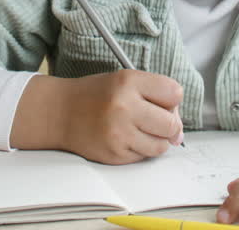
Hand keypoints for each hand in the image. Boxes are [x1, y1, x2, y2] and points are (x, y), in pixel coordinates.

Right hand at [11, 70, 184, 163]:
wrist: (60, 113)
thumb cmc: (96, 95)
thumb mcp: (124, 81)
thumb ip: (155, 96)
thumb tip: (179, 131)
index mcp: (128, 81)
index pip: (174, 93)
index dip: (172, 100)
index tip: (163, 102)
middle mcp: (124, 106)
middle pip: (172, 124)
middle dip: (168, 124)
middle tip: (154, 120)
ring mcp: (118, 133)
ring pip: (161, 146)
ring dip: (155, 140)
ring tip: (139, 129)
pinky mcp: (114, 154)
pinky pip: (143, 157)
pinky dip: (140, 149)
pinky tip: (125, 138)